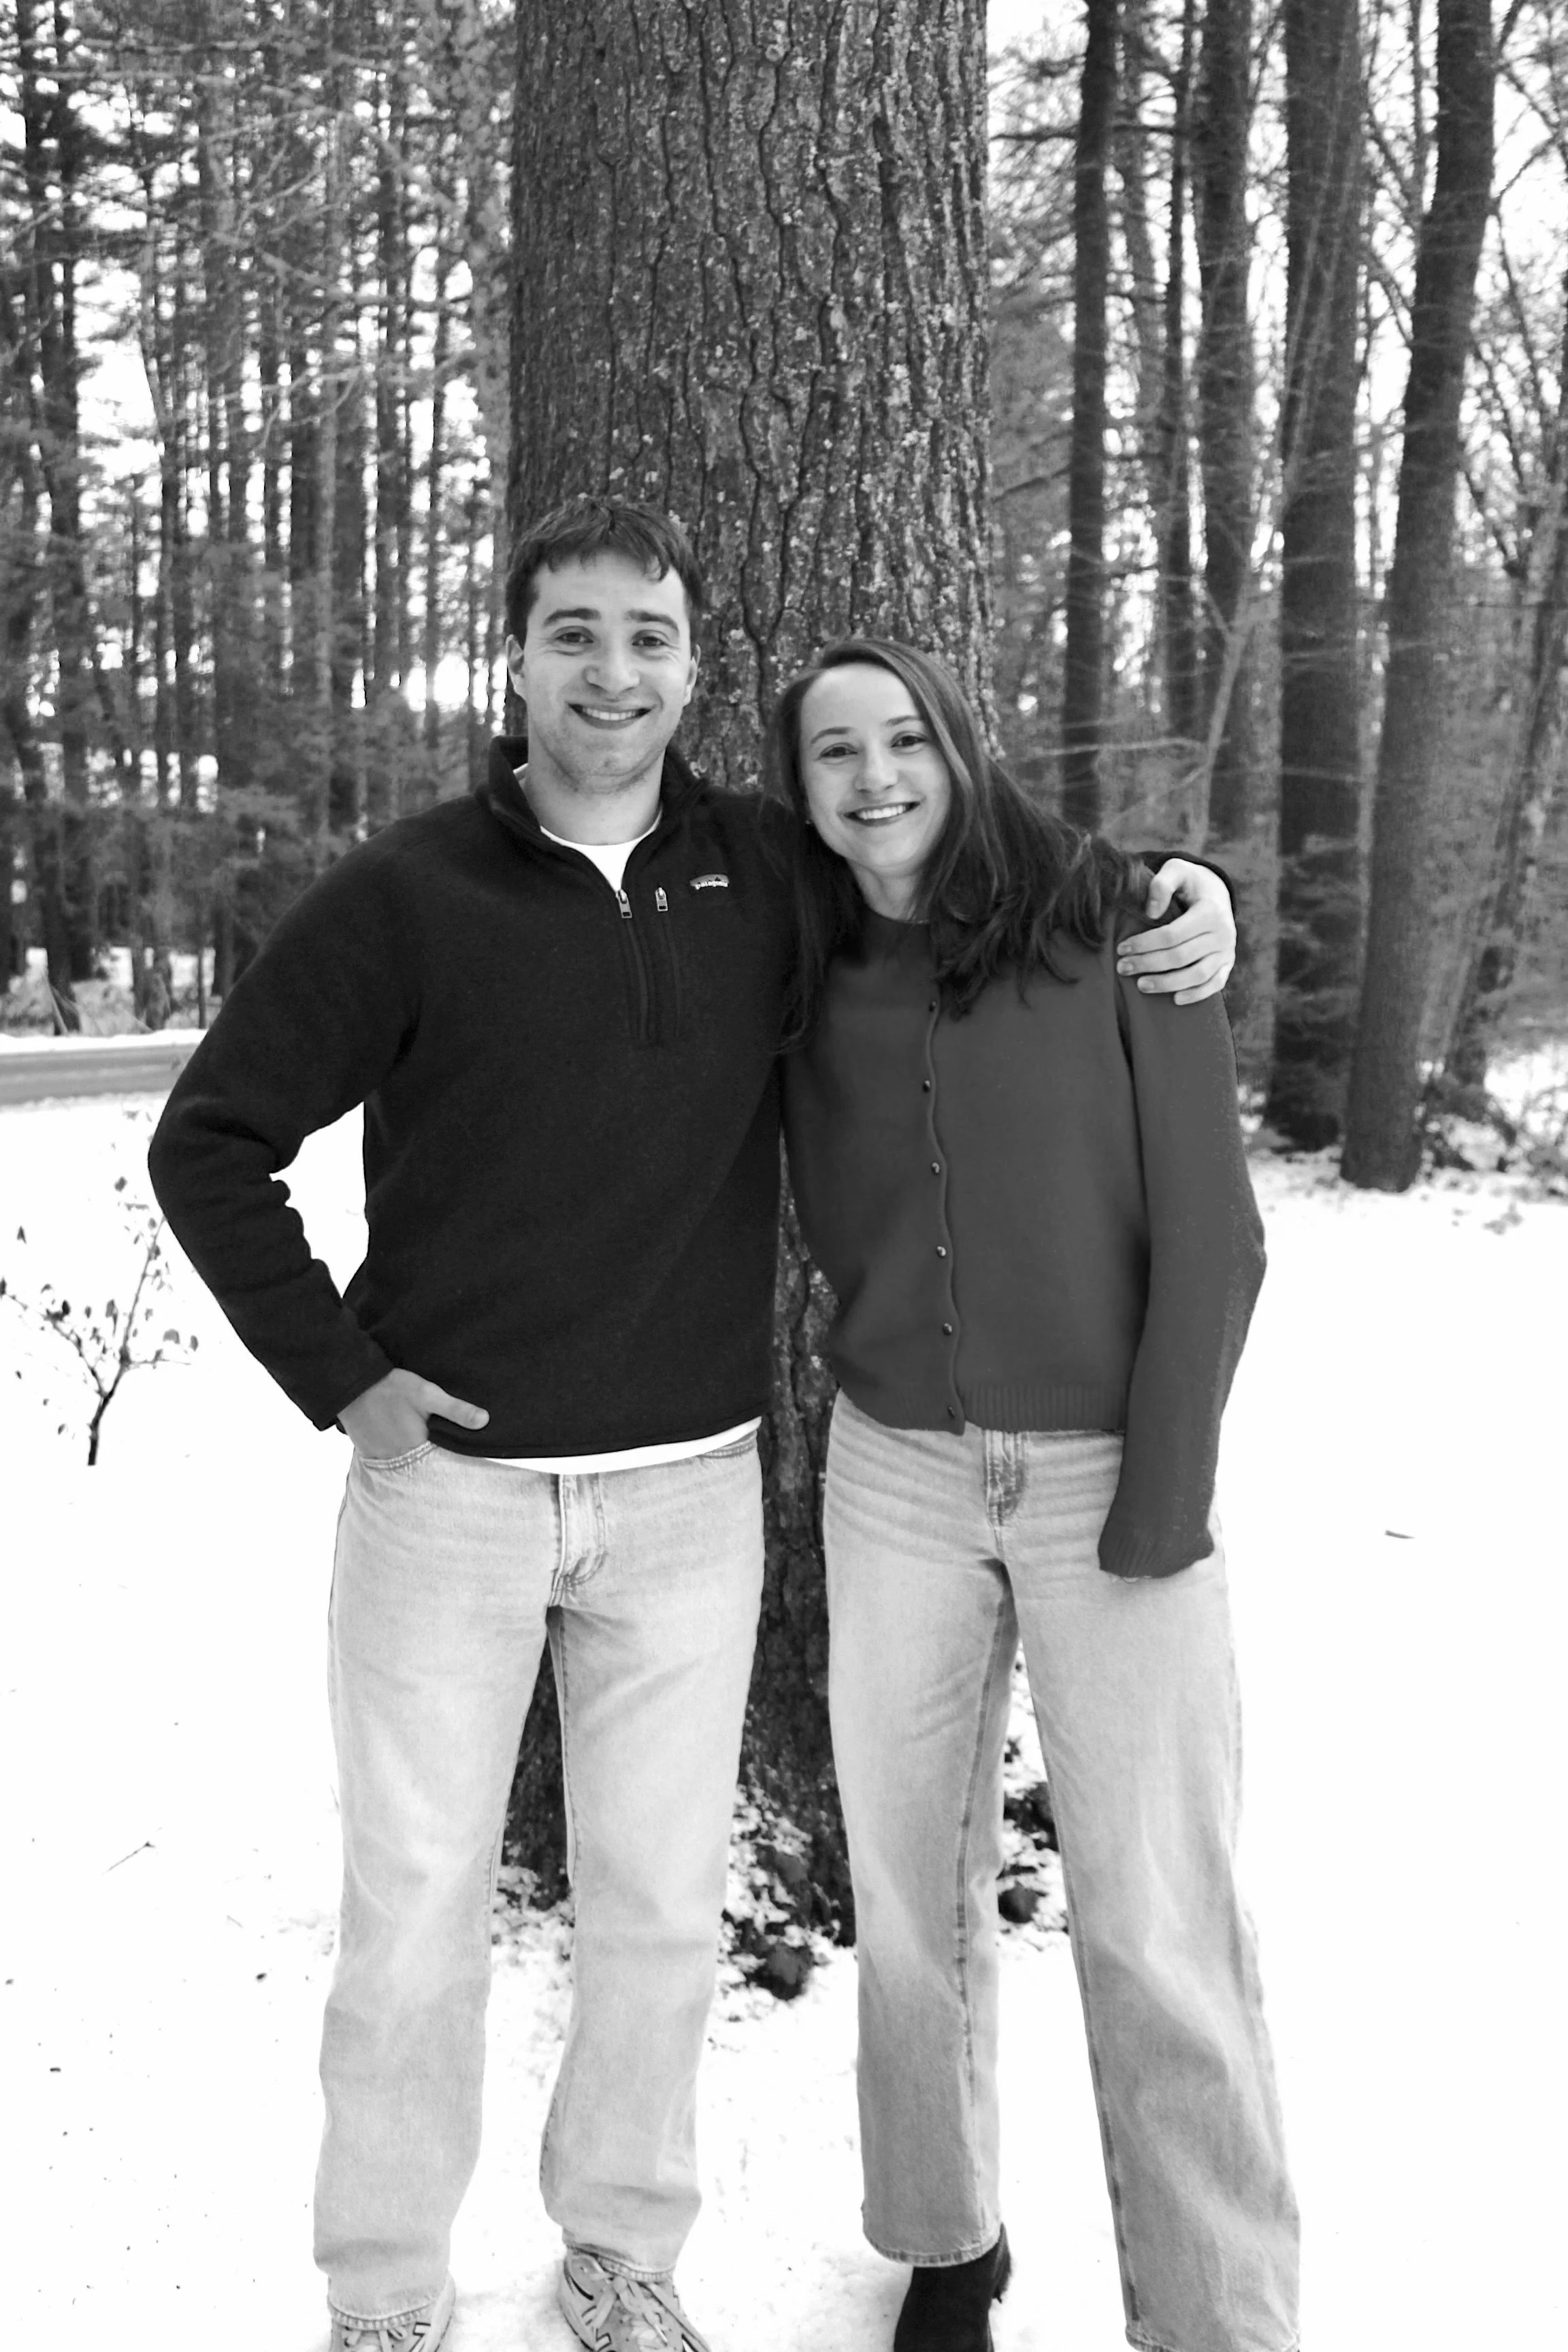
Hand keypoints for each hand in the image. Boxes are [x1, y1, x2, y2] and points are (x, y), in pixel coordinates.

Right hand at [340, 1367, 488, 1458]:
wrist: (352, 1384)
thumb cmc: (391, 1388)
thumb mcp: (428, 1394)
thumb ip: (456, 1410)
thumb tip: (484, 1421)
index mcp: (417, 1448)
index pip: (440, 1465)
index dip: (449, 1461)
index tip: (458, 1459)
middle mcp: (398, 1459)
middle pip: (421, 1467)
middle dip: (431, 1462)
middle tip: (437, 1451)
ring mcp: (380, 1458)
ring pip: (404, 1466)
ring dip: (412, 1460)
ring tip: (419, 1448)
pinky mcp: (368, 1453)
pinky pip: (387, 1461)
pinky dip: (395, 1456)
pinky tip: (400, 1443)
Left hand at [1117, 859, 1236, 1004]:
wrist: (1216, 891)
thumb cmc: (1189, 882)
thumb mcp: (1176, 870)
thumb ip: (1162, 884)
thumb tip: (1151, 913)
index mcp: (1210, 911)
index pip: (1172, 935)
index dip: (1144, 944)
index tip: (1121, 948)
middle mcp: (1223, 933)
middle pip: (1181, 957)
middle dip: (1148, 964)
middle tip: (1122, 967)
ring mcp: (1227, 950)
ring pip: (1197, 974)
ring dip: (1167, 984)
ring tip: (1141, 985)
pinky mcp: (1228, 962)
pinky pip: (1216, 983)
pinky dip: (1197, 994)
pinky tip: (1175, 1000)